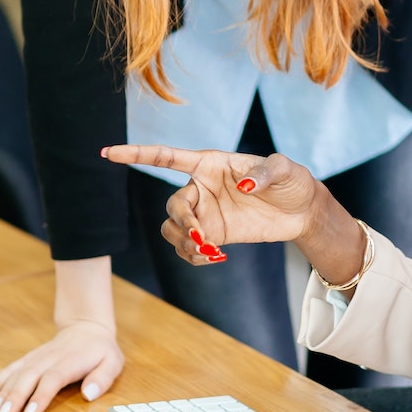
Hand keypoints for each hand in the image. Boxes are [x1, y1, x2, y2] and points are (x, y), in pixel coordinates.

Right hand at [0, 319, 122, 411]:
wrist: (86, 327)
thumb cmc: (100, 350)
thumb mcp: (112, 362)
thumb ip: (102, 378)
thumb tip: (90, 394)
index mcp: (70, 361)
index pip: (53, 378)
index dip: (40, 395)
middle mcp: (49, 358)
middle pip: (29, 376)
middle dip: (15, 396)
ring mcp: (36, 358)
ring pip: (16, 373)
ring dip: (3, 391)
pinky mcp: (28, 359)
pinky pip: (10, 369)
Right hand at [101, 144, 323, 262]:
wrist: (302, 211)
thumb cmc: (292, 181)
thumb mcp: (284, 170)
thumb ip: (264, 172)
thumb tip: (244, 184)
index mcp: (209, 163)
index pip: (166, 157)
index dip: (136, 154)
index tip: (108, 153)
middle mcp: (201, 188)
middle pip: (173, 206)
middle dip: (183, 223)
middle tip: (203, 238)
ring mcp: (204, 213)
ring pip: (173, 230)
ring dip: (185, 244)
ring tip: (210, 252)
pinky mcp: (213, 235)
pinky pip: (188, 249)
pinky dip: (196, 258)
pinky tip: (217, 258)